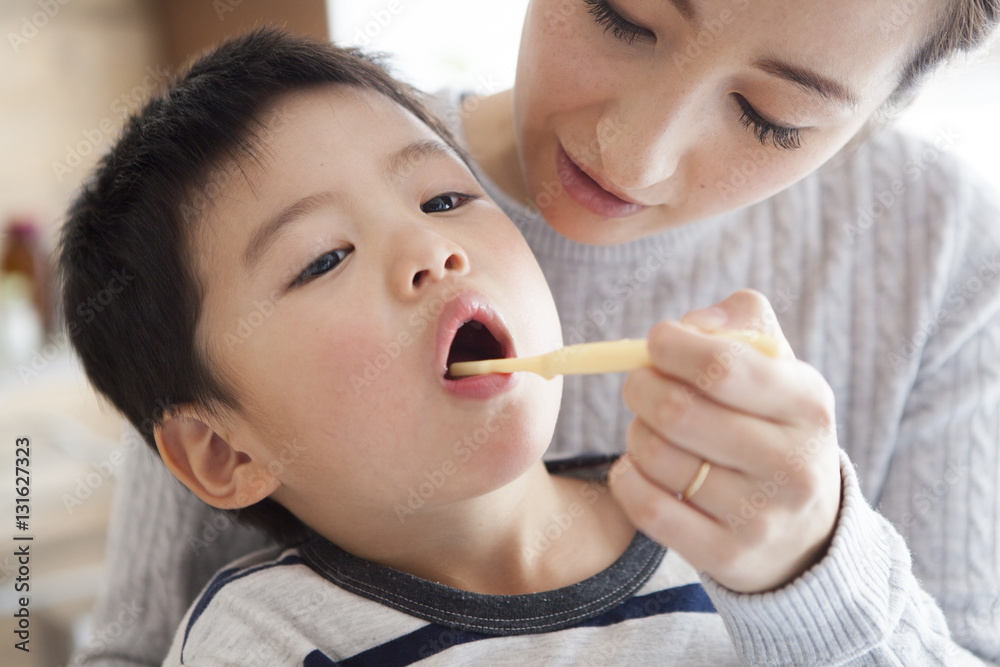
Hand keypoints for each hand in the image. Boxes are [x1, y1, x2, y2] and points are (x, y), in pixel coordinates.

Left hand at [608, 290, 841, 592]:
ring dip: (636, 433)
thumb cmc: (773, 426)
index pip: (720, 366)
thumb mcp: (778, 367)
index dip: (671, 347)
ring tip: (650, 430)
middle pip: (677, 411)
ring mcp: (762, 516)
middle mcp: (793, 463)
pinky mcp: (728, 555)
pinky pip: (648, 508)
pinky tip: (638, 467)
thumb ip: (739, 323)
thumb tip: (689, 326)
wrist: (804, 530)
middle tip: (641, 385)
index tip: (656, 342)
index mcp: (808, 402)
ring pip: (657, 457)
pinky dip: (627, 478)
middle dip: (641, 388)